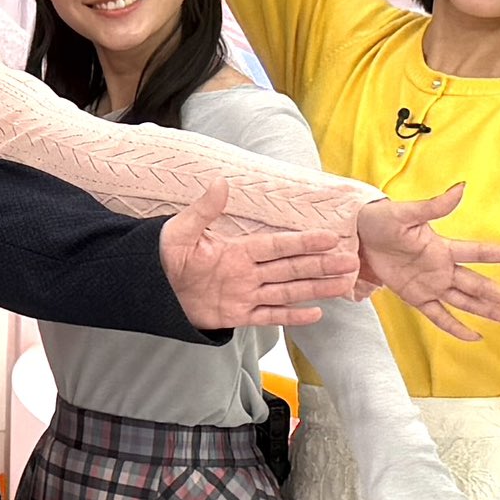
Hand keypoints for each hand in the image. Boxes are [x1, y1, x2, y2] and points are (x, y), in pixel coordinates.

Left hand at [157, 185, 357, 328]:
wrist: (148, 287)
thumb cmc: (162, 256)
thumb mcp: (181, 231)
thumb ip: (204, 210)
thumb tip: (221, 183)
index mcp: (237, 249)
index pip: (278, 245)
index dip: (303, 241)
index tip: (330, 236)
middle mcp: (247, 271)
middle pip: (291, 268)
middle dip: (321, 264)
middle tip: (351, 261)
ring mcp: (245, 294)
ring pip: (288, 291)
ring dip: (316, 288)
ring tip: (344, 284)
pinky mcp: (237, 315)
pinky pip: (269, 316)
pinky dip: (291, 316)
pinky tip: (315, 313)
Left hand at [351, 186, 499, 340]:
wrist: (355, 236)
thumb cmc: (381, 220)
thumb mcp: (405, 213)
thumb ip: (434, 205)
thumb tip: (461, 188)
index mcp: (444, 248)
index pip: (482, 253)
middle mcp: (443, 269)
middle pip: (481, 286)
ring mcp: (431, 285)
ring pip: (468, 303)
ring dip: (492, 311)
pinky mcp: (415, 297)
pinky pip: (438, 316)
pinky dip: (454, 328)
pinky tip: (474, 337)